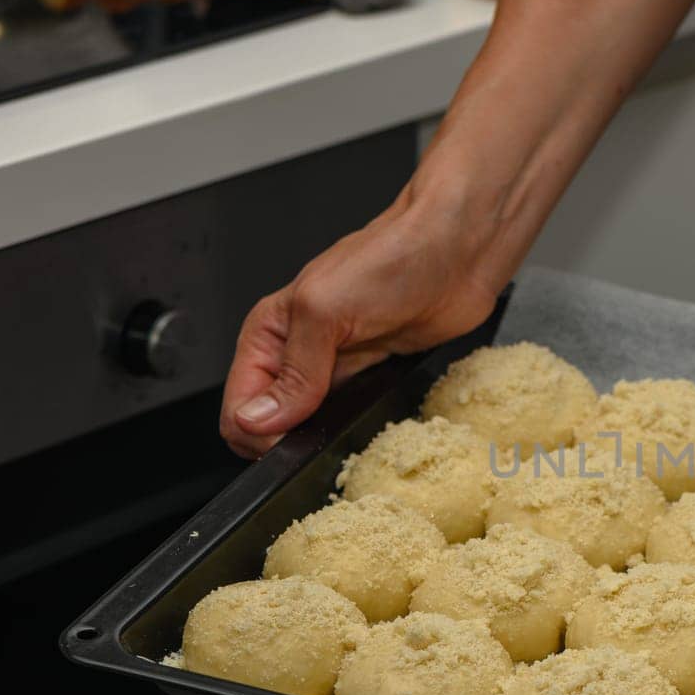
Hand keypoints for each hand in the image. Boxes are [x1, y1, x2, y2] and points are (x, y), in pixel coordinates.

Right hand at [219, 187, 502, 457]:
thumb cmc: (391, 258)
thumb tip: (257, 419)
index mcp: (269, 333)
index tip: (290, 438)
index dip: (257, 433)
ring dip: (322, 437)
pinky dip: (355, 428)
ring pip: (309, 426)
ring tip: (346, 426)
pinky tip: (368, 421)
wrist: (456, 254)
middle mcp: (296, 354)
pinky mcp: (371, 378)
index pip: (239, 406)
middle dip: (289, 440)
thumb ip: (293, 372)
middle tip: (320, 433)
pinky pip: (350, 418)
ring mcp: (334, 369)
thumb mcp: (325, 310)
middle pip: (270, 424)